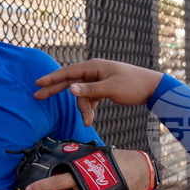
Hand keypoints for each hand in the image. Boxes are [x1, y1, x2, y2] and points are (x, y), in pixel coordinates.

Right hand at [34, 59, 163, 125]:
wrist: (151, 87)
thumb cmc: (133, 85)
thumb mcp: (111, 88)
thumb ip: (90, 90)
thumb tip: (70, 88)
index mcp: (94, 67)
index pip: (69, 72)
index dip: (52, 78)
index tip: (38, 83)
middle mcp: (94, 71)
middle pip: (70, 81)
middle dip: (55, 90)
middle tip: (38, 96)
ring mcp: (98, 80)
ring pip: (82, 95)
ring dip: (83, 109)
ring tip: (88, 122)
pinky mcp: (103, 88)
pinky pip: (90, 98)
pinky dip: (90, 108)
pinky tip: (90, 118)